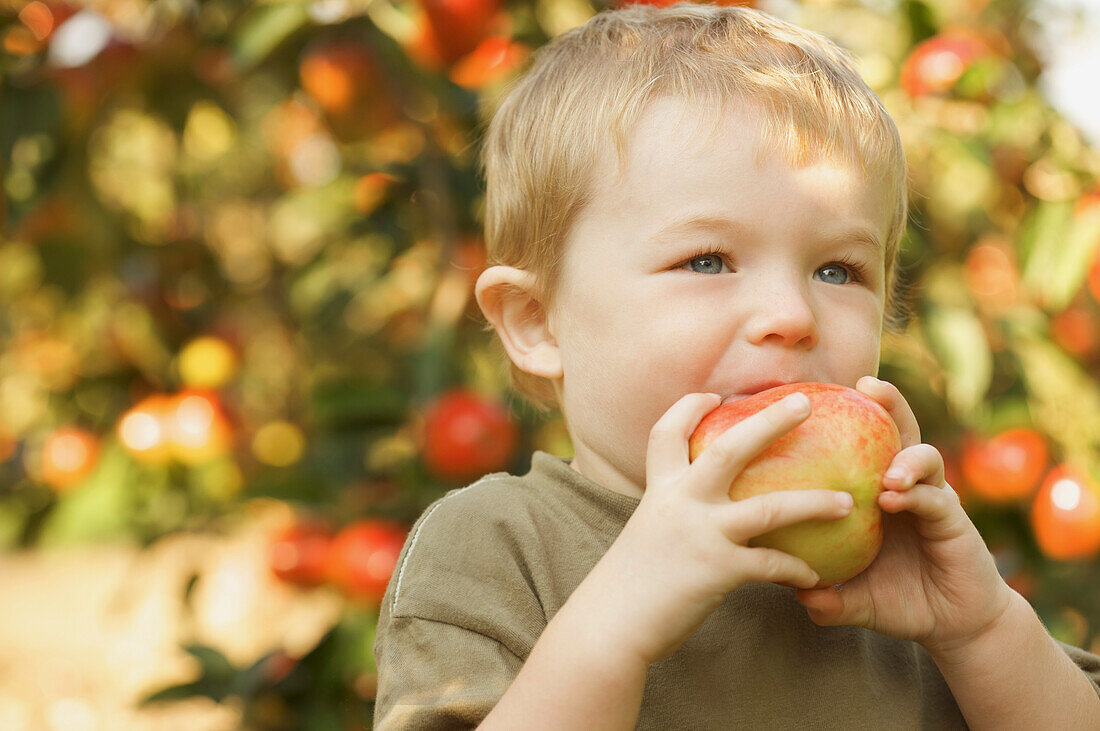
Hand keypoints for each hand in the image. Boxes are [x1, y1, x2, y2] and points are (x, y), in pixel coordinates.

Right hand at [601, 391, 855, 665]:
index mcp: (659, 490)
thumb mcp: (644, 535)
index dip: (688, 407)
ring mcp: (700, 534)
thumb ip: (670, 517)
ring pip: (769, 508)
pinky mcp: (717, 570)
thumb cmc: (627, 586)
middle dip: (770, 421)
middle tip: (804, 401)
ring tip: (847, 501)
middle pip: (730, 448)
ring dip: (814, 503)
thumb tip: (693, 514)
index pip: (667, 433)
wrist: (608, 626)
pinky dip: (797, 570)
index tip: (712, 395)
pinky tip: (814, 575)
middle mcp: (680, 502)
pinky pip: (771, 566)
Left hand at [794, 376, 1016, 654]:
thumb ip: (827, 596)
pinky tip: (895, 498)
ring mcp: (932, 499)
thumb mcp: (855, 598)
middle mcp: (905, 486)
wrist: (952, 623)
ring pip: (925, 457)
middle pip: (899, 431)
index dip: (844, 416)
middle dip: (887, 402)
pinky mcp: (954, 520)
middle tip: (865, 384)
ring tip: (886, 472)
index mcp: (876, 492)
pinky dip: (916, 495)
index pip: (862, 443)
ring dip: (905, 456)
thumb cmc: (899, 599)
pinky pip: (936, 499)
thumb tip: (796, 593)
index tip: (815, 394)